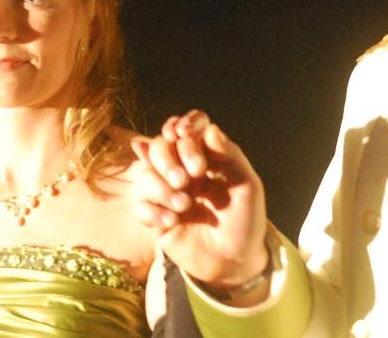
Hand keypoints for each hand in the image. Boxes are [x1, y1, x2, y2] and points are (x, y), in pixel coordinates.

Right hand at [131, 110, 269, 292]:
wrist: (235, 262)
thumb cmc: (245, 220)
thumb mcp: (248, 186)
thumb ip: (231, 155)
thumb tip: (210, 129)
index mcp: (206, 156)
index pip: (188, 128)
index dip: (184, 126)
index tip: (184, 134)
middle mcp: (183, 169)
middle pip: (160, 146)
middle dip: (169, 158)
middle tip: (186, 178)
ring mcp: (167, 192)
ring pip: (145, 173)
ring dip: (160, 186)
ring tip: (183, 205)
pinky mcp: (155, 216)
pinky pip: (139, 204)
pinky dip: (152, 210)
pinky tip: (171, 222)